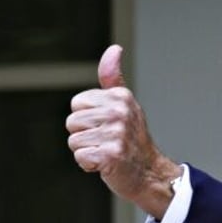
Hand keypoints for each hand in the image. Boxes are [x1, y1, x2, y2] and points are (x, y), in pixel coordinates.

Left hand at [66, 45, 178, 217]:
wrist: (150, 173)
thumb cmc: (132, 140)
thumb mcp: (124, 104)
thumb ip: (112, 77)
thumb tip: (114, 49)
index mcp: (120, 97)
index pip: (77, 104)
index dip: (87, 119)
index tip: (107, 127)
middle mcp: (120, 112)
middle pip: (72, 123)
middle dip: (85, 136)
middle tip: (107, 142)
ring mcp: (116, 133)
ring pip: (74, 141)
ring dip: (87, 151)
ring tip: (107, 152)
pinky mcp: (111, 154)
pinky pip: (81, 157)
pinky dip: (90, 165)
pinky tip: (107, 164)